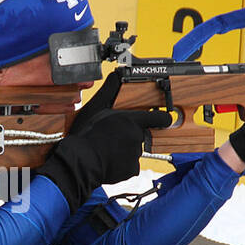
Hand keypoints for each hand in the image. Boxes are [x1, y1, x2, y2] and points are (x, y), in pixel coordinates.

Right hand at [35, 71, 171, 211]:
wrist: (80, 160)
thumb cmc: (85, 135)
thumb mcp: (95, 108)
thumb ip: (109, 91)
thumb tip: (115, 75)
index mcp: (130, 120)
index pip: (158, 118)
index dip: (162, 118)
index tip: (163, 119)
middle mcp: (136, 136)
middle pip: (140, 135)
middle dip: (130, 136)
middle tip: (112, 138)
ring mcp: (135, 154)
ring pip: (134, 151)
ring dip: (124, 150)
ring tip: (107, 149)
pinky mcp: (131, 169)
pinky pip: (130, 166)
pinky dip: (122, 165)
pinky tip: (109, 160)